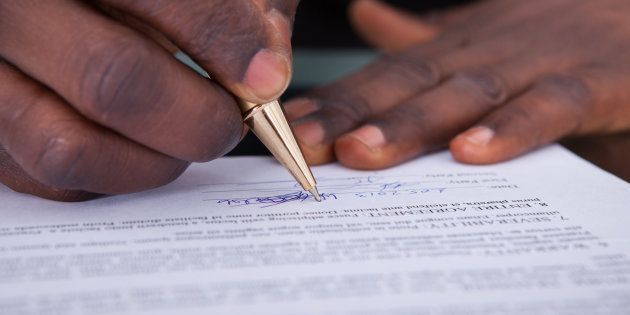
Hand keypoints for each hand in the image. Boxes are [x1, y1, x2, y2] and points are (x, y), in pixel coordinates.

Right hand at [0, 0, 297, 200]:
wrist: (40, 0)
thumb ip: (224, 5)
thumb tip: (267, 65)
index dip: (226, 43)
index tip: (269, 78)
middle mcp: (11, 15)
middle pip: (115, 82)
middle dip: (198, 118)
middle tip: (234, 121)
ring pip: (71, 149)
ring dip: (154, 161)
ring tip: (187, 136)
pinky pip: (50, 179)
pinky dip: (113, 176)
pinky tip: (143, 147)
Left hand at [285, 0, 629, 168]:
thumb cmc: (559, 27)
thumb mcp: (484, 31)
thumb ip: (424, 34)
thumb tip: (366, 14)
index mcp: (460, 44)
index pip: (386, 73)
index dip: (337, 99)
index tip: (289, 128)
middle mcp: (489, 51)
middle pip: (410, 83)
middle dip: (354, 114)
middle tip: (304, 143)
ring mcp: (539, 63)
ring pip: (466, 94)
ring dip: (412, 124)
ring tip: (362, 151)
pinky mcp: (597, 82)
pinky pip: (551, 107)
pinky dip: (512, 130)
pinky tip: (472, 152)